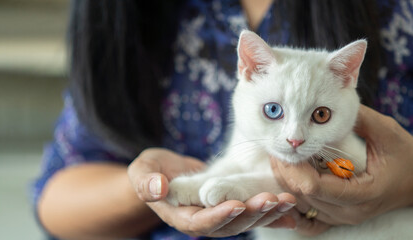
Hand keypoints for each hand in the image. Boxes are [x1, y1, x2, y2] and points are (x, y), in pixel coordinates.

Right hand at [128, 148, 296, 236]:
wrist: (166, 174)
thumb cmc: (152, 171)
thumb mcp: (142, 171)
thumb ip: (146, 181)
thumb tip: (158, 188)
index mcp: (181, 216)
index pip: (201, 222)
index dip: (219, 216)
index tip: (236, 205)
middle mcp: (203, 221)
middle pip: (230, 224)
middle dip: (252, 213)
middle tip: (271, 199)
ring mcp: (219, 216)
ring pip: (246, 221)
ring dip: (267, 213)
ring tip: (287, 201)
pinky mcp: (231, 208)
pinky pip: (252, 214)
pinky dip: (273, 216)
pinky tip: (292, 211)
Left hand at [270, 105, 412, 235]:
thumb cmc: (405, 157)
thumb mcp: (387, 133)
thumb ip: (359, 118)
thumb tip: (328, 104)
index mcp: (362, 194)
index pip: (313, 187)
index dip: (294, 168)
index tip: (287, 148)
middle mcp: (349, 212)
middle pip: (302, 195)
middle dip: (286, 171)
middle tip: (278, 148)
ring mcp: (342, 218)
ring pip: (301, 204)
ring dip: (288, 181)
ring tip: (283, 158)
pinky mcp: (337, 217)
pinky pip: (307, 215)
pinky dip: (295, 199)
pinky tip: (292, 182)